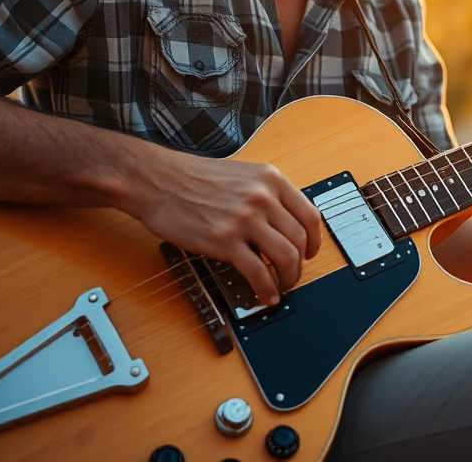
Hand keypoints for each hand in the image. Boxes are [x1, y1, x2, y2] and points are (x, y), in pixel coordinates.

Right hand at [125, 154, 321, 305]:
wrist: (157, 180)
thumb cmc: (192, 178)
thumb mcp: (241, 176)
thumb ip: (265, 195)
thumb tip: (283, 225)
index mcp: (271, 179)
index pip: (310, 214)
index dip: (315, 240)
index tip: (311, 252)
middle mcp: (263, 197)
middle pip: (300, 240)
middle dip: (300, 265)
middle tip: (292, 275)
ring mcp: (245, 219)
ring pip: (286, 257)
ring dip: (288, 279)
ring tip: (281, 287)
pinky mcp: (225, 240)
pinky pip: (258, 272)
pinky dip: (267, 289)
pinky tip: (265, 295)